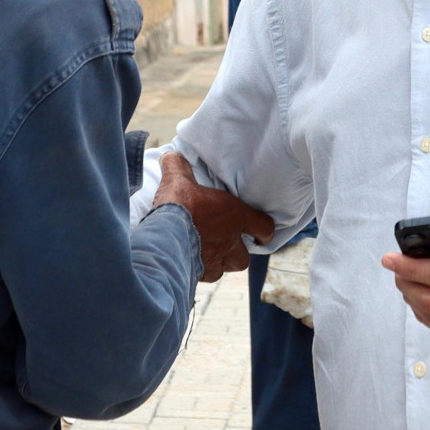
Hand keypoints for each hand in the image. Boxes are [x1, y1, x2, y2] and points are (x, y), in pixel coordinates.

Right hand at [153, 152, 274, 282]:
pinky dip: (200, 272)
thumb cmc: (178, 205)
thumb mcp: (178, 179)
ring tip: (209, 256)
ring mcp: (215, 259)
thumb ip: (178, 166)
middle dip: (238, 254)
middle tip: (227, 246)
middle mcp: (229, 240)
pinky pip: (205, 276)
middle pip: (245, 258)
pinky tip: (191, 264)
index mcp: (234, 215)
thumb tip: (171, 154)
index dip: (265, 232)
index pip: (264, 227)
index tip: (261, 234)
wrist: (164, 236)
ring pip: (225, 268)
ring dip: (220, 264)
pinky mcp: (199, 273)